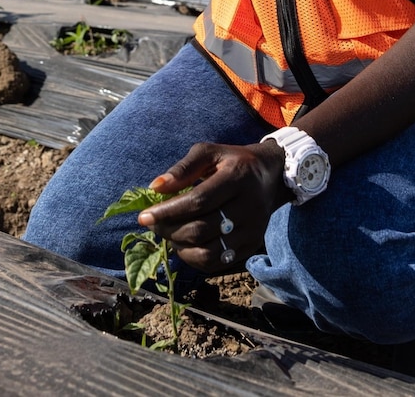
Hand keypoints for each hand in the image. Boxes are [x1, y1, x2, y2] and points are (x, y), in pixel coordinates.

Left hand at [136, 141, 288, 272]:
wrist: (271, 176)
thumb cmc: (233, 162)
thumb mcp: (210, 153)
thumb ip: (183, 168)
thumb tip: (155, 187)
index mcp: (237, 178)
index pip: (198, 201)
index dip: (168, 211)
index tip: (144, 216)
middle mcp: (249, 207)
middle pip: (201, 229)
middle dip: (169, 230)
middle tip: (154, 225)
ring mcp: (253, 230)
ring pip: (209, 252)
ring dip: (180, 247)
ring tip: (169, 235)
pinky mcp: (252, 246)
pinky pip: (218, 262)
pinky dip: (194, 259)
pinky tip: (184, 246)